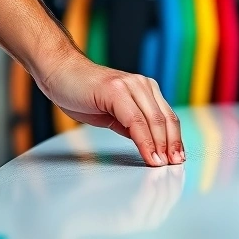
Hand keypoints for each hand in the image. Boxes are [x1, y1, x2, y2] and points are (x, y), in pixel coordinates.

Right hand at [35, 52, 184, 165]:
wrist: (60, 72)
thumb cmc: (84, 93)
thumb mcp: (114, 113)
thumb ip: (131, 125)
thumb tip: (147, 144)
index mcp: (145, 90)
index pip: (168, 118)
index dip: (175, 140)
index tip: (177, 159)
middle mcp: (142, 85)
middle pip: (166, 120)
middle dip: (172, 146)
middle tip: (174, 166)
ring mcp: (130, 86)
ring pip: (154, 121)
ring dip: (160, 146)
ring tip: (163, 165)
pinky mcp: (116, 90)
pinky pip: (135, 121)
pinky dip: (144, 141)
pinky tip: (149, 155)